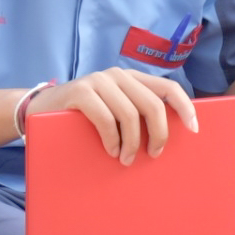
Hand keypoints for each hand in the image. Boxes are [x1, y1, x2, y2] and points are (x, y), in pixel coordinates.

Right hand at [27, 67, 198, 164]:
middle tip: (154, 155)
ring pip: (130, 115)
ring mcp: (98, 81)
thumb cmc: (83, 117)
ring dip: (133, 143)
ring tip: (127, 159)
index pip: (168, 87)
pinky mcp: (80, 92)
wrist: (39, 109)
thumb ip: (136, 113)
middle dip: (159, 134)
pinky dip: (112, 139)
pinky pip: (106, 119)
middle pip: (153, 105)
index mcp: (132, 78)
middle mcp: (118, 75)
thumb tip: (167, 138)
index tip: (194, 129)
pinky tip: (112, 151)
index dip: (185, 107)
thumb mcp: (114, 111)